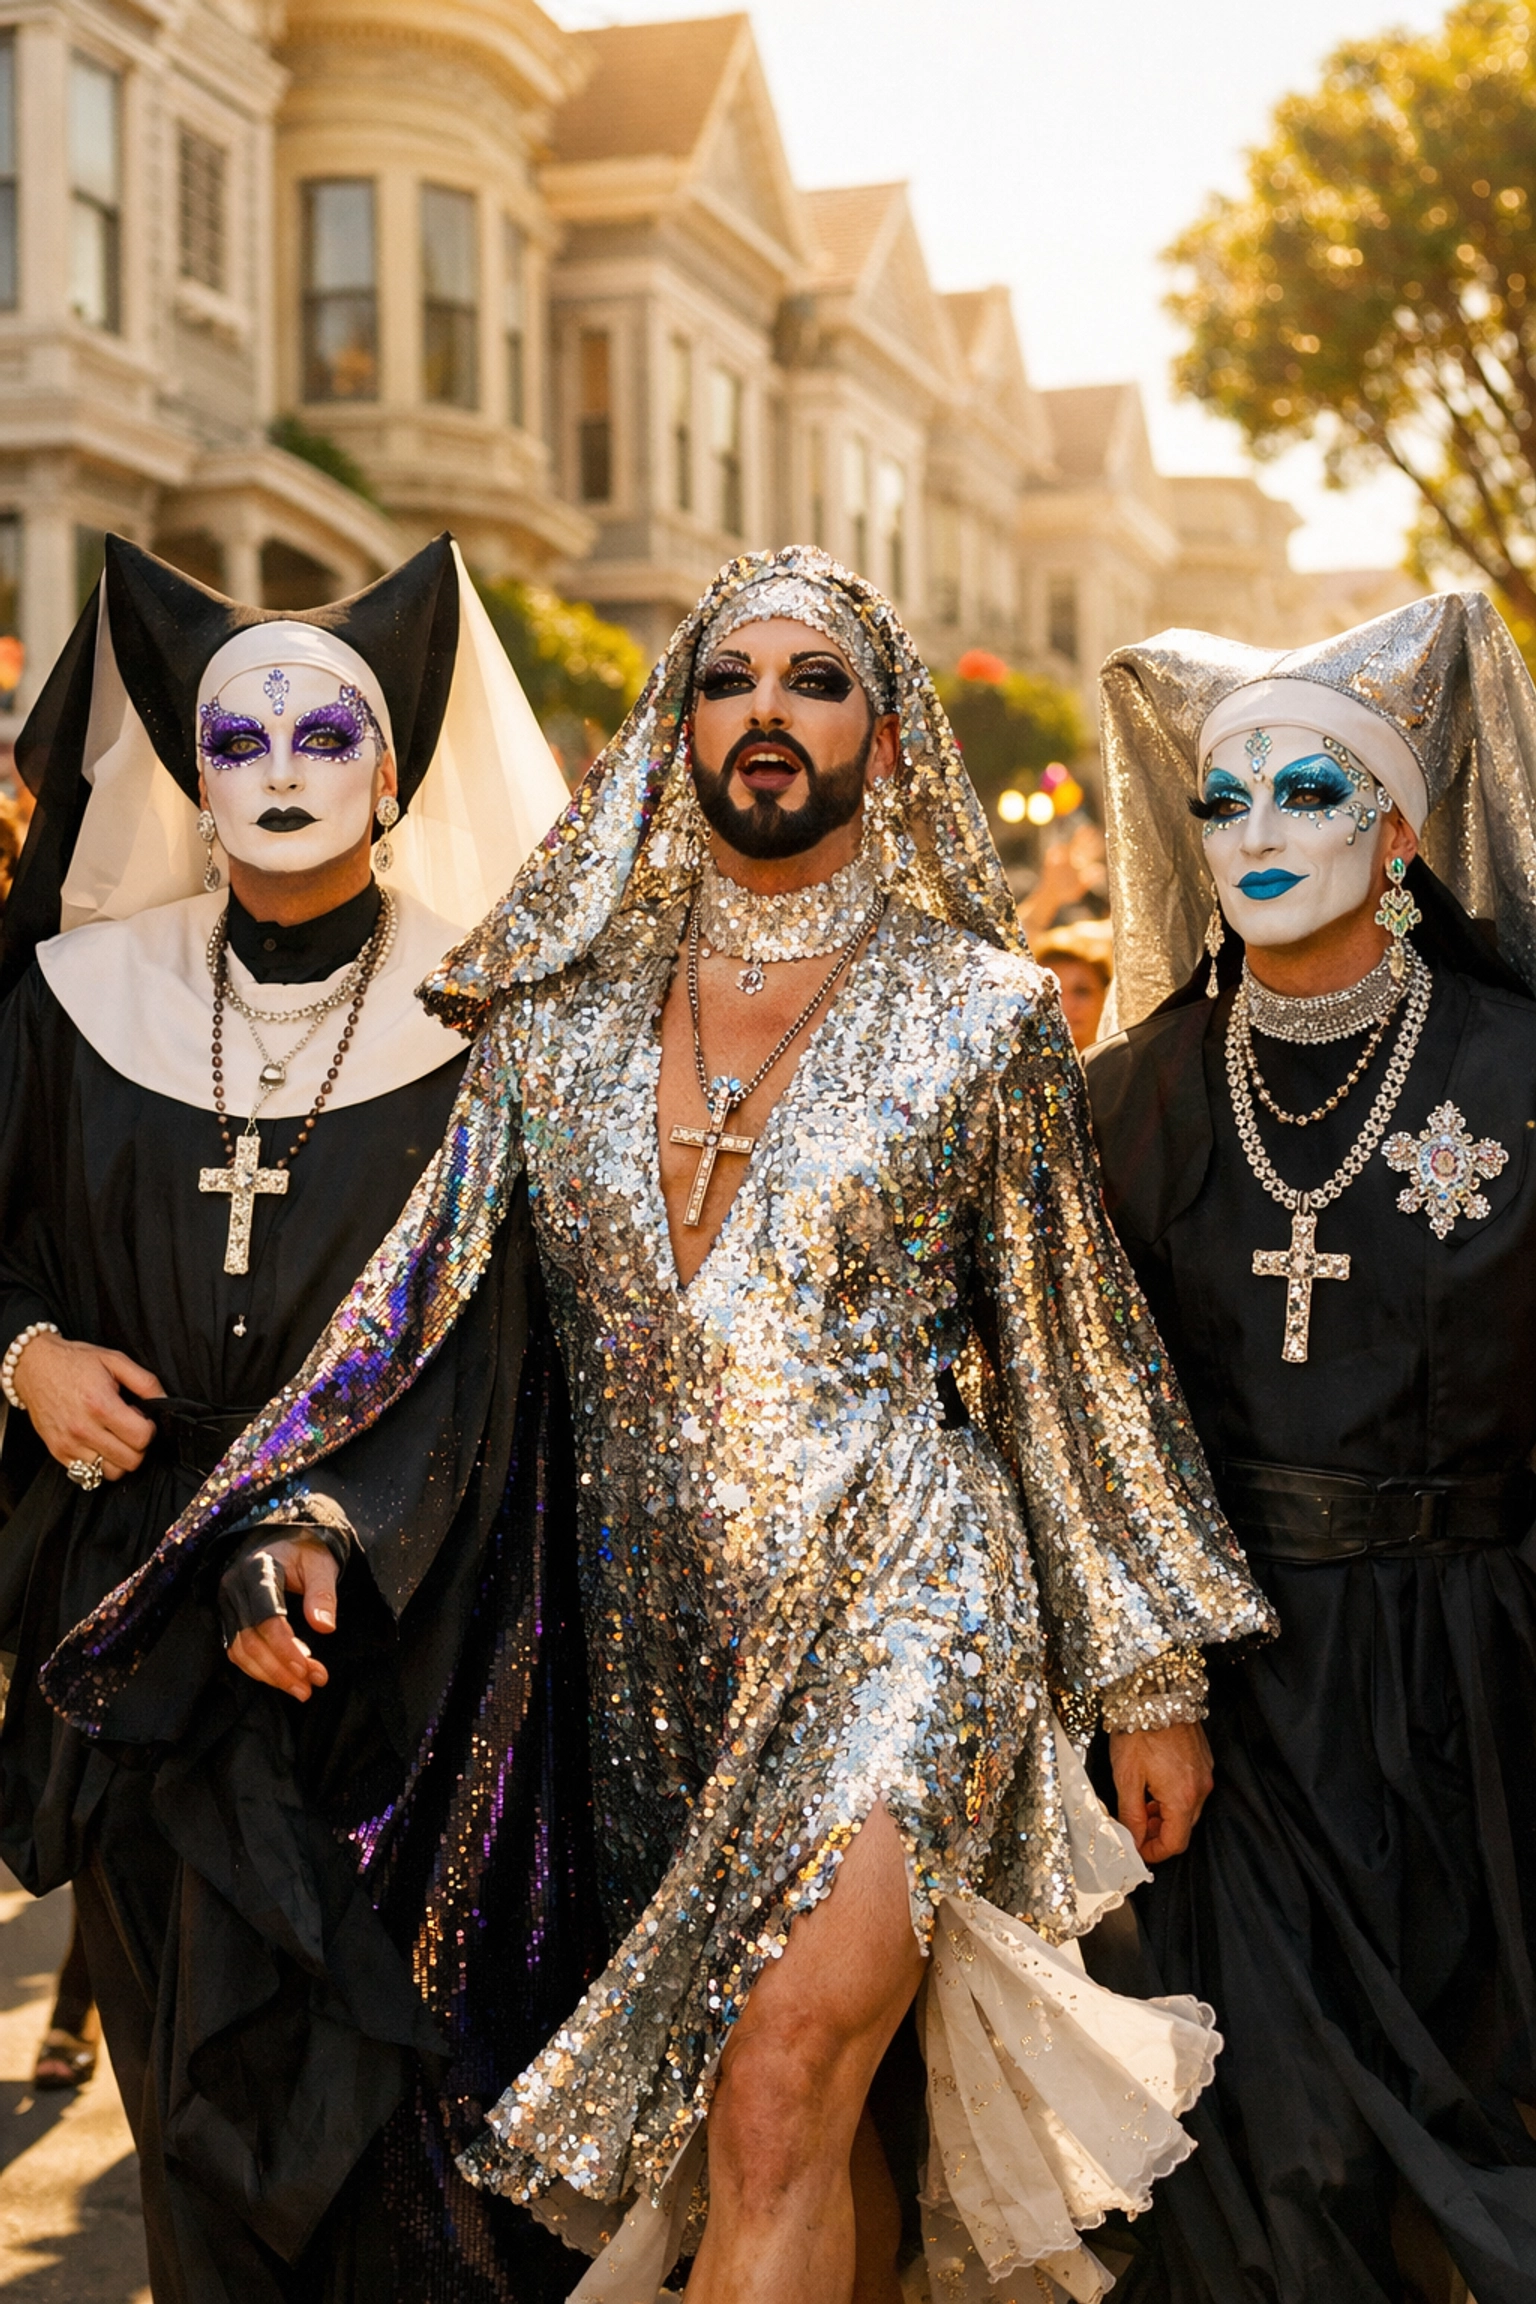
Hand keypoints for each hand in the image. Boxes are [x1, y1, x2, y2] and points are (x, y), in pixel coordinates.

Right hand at [11, 1332, 163, 1479]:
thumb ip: (145, 1382)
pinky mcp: (57, 1452)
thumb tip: (166, 1402)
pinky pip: (88, 1475)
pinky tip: (98, 1442)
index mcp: (100, 1405)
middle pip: (130, 1461)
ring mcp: (68, 1444)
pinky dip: (99, 1463)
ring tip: (114, 1436)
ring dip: (120, 1458)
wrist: (34, 1367)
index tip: (141, 1417)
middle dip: (138, 1446)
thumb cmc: (75, 1362)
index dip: (149, 1428)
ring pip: (111, 1473)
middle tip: (129, 1427)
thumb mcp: (115, 1360)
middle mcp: (82, 1429)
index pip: (141, 1438)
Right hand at [225, 1535, 337, 1700]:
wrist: (282, 1538)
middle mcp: (234, 1587)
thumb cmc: (305, 1549)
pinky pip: (236, 1649)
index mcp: (258, 1569)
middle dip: (279, 1670)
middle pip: (249, 1640)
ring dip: (269, 1675)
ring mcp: (227, 1603)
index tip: (308, 1670)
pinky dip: (258, 1668)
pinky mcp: (228, 1616)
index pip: (266, 1618)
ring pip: (239, 1650)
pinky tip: (284, 1676)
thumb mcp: (321, 1563)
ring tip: (301, 1689)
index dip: (285, 1648)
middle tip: (309, 1688)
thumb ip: (323, 1593)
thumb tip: (326, 1628)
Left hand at [1109, 1722, 1213, 1862]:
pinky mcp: (1204, 1761)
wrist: (1157, 1692)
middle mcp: (1200, 1789)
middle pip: (1183, 1828)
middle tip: (1135, 1828)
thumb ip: (1131, 1815)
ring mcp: (1205, 1774)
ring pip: (1187, 1809)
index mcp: (1182, 1798)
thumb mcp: (1127, 1777)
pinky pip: (1191, 1790)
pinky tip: (1154, 1786)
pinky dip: (1173, 1797)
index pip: (1175, 1843)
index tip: (1138, 1850)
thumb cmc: (1140, 1729)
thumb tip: (1133, 1842)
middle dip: (1158, 1834)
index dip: (1154, 1852)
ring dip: (1165, 1815)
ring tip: (1141, 1805)